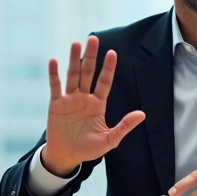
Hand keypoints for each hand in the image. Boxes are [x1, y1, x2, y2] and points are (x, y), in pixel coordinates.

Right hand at [41, 36, 145, 175]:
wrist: (67, 157)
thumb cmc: (88, 149)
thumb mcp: (109, 139)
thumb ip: (124, 126)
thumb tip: (142, 114)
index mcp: (98, 104)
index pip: (104, 82)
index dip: (108, 68)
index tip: (112, 53)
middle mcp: (84, 97)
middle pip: (88, 72)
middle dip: (91, 56)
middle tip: (94, 39)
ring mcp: (69, 99)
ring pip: (73, 75)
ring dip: (74, 59)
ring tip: (76, 43)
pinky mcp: (56, 104)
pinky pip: (55, 86)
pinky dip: (54, 74)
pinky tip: (54, 61)